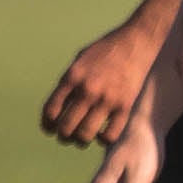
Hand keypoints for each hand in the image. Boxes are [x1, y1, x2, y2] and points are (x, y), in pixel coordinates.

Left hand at [40, 17, 159, 146]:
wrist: (135, 41)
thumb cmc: (105, 50)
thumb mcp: (79, 61)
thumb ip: (68, 83)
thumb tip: (58, 109)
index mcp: (72, 77)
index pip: (51, 111)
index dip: (47, 125)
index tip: (50, 128)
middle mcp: (87, 90)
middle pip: (66, 128)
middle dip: (63, 136)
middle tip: (66, 135)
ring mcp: (107, 99)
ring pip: (85, 135)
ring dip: (80, 141)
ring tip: (82, 137)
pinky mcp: (125, 106)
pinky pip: (110, 136)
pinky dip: (102, 139)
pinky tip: (101, 133)